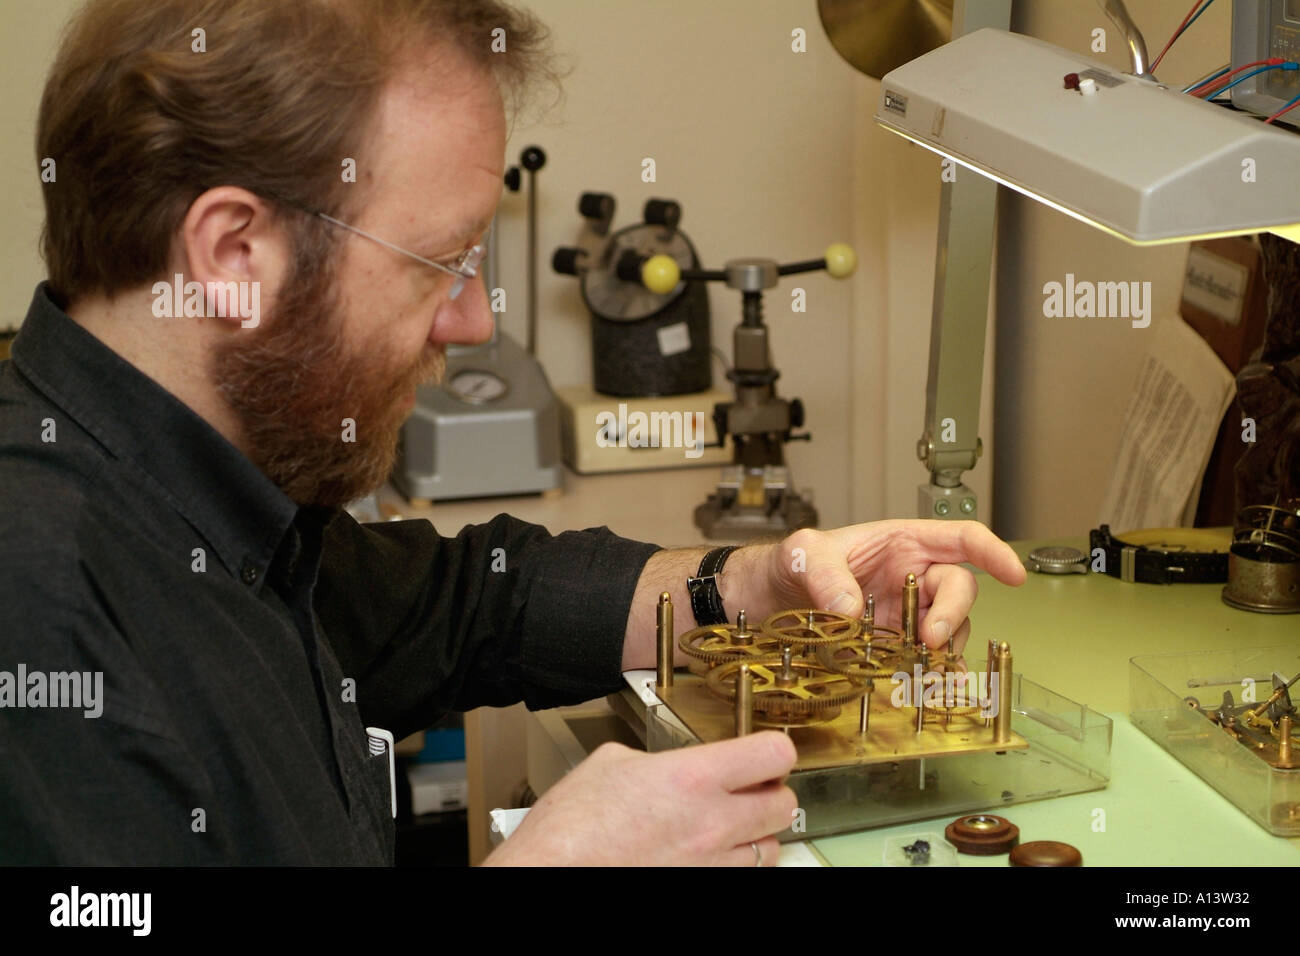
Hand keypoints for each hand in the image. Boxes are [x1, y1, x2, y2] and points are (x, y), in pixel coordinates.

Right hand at [483, 731, 797, 865]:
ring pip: (770, 849)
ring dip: (754, 834)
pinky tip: (705, 856)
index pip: (774, 754)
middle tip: (748, 789)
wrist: (551, 878)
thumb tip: (666, 765)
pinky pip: (739, 877)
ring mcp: (711, 866)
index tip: (764, 752)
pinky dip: (730, 865)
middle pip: (785, 804)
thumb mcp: (610, 763)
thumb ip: (655, 759)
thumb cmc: (569, 829)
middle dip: (769, 793)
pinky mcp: (703, 889)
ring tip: (725, 827)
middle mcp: (713, 824)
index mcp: (692, 777)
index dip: (773, 750)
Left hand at [742, 520, 1025, 656]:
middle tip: (931, 636)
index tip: (1014, 574)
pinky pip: (925, 661)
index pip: (959, 540)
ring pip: (948, 630)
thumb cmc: (788, 564)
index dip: (992, 553)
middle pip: (958, 589)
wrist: (763, 601)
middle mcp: (911, 579)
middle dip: (953, 612)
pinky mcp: (892, 648)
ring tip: (921, 665)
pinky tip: (926, 688)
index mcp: (901, 543)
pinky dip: (931, 675)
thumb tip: (850, 608)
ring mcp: (905, 616)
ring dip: (942, 648)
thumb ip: (824, 574)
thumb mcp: (800, 554)